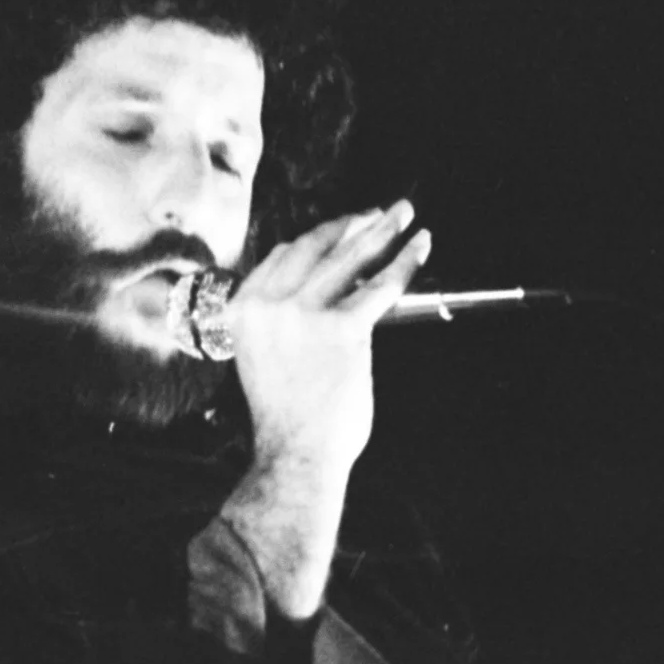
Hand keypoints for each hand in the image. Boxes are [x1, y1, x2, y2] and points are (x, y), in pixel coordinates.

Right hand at [217, 201, 429, 617]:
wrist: (296, 451)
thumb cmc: (286, 414)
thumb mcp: (262, 355)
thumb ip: (281, 320)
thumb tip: (325, 291)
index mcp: (243, 308)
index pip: (283, 255)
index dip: (318, 237)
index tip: (342, 228)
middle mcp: (269, 303)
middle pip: (316, 246)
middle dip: (352, 223)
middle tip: (378, 212)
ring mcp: (304, 312)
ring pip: (350, 257)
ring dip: (382, 229)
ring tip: (402, 213)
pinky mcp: (342, 328)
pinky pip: (380, 285)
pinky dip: (404, 261)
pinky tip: (420, 245)